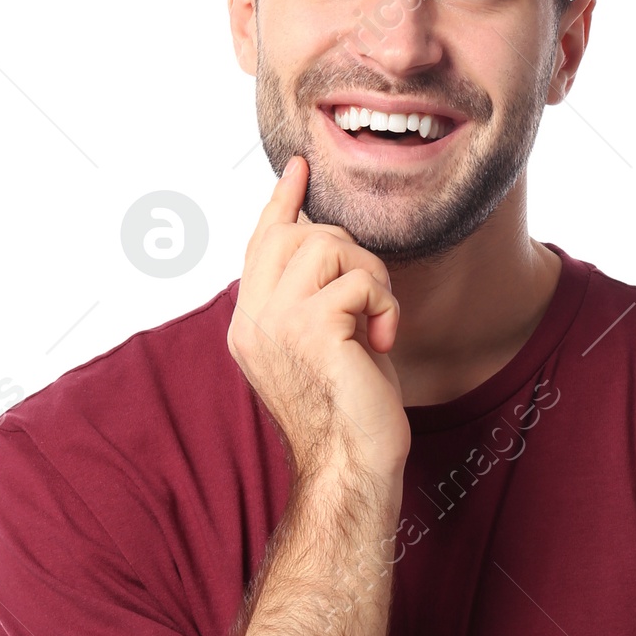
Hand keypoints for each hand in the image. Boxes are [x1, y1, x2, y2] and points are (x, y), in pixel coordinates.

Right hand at [227, 157, 409, 483]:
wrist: (351, 467)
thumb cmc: (350, 413)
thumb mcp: (324, 344)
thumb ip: (313, 298)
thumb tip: (323, 241)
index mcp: (250, 324)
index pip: (260, 244)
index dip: (282, 203)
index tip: (298, 168)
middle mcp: (252, 320)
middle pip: (299, 235)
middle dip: (349, 252)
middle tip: (371, 302)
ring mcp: (276, 323)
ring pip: (329, 246)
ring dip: (371, 278)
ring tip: (377, 324)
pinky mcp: (311, 329)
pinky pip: (359, 281)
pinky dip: (385, 306)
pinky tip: (383, 342)